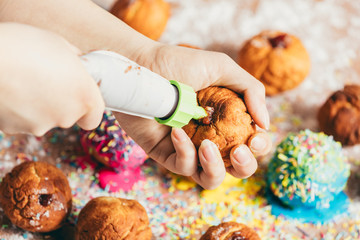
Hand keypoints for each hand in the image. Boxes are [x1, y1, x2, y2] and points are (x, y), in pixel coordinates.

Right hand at [0, 23, 103, 135]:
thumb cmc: (24, 46)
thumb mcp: (59, 45)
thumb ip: (74, 62)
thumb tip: (77, 65)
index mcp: (84, 97)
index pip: (94, 117)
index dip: (86, 108)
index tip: (77, 95)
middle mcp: (66, 117)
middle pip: (68, 115)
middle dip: (59, 101)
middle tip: (44, 79)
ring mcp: (40, 125)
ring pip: (43, 118)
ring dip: (37, 105)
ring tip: (21, 81)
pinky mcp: (14, 129)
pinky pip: (21, 119)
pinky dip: (17, 109)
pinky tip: (9, 89)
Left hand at [114, 44, 271, 188]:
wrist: (142, 65)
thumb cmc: (179, 63)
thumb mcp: (222, 67)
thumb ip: (251, 90)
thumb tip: (266, 124)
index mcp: (228, 120)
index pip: (253, 143)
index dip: (259, 147)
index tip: (254, 137)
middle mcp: (212, 137)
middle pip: (237, 168)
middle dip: (245, 166)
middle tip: (239, 150)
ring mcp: (189, 148)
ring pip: (211, 179)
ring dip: (216, 168)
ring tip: (208, 146)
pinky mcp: (166, 154)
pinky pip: (183, 167)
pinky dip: (184, 152)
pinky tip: (177, 132)